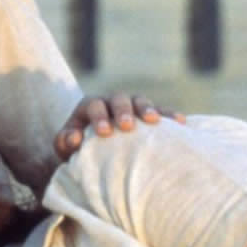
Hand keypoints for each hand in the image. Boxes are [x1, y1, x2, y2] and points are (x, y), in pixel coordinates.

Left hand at [53, 92, 184, 159]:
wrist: (93, 144)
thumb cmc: (77, 147)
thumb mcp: (65, 145)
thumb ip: (65, 142)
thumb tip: (74, 139)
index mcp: (90, 106)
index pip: (94, 106)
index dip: (99, 117)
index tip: (104, 132)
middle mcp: (111, 101)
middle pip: (119, 99)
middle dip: (124, 111)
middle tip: (127, 126)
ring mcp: (131, 106)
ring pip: (141, 101)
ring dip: (148, 109)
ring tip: (155, 120)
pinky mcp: (148, 114)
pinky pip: (161, 112)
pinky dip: (169, 115)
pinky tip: (181, 123)